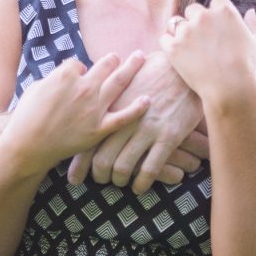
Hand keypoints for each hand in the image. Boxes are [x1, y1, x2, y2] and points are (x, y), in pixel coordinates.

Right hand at [0, 52, 147, 176]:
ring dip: (131, 68)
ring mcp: (94, 108)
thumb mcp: (36, 88)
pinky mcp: (100, 128)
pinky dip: (138, 108)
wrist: (28, 145)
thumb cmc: (26, 117)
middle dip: (113, 59)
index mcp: (66, 75)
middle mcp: (84, 87)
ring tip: (140, 58)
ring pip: (119, 83)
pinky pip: (124, 117)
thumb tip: (66, 77)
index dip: (78, 69)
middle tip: (119, 56)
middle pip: (105, 65)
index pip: (79, 63)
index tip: (78, 74)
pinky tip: (147, 100)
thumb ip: (55, 79)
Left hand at [65, 51, 202, 193]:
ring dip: (119, 180)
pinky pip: (150, 168)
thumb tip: (84, 107)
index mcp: (110, 108)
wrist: (180, 68)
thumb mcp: (120, 82)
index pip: (88, 141)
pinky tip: (140, 187)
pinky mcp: (167, 136)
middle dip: (99, 176)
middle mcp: (124, 121)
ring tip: (119, 182)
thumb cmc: (148, 73)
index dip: (79, 163)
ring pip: (124, 167)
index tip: (74, 177)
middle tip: (100, 180)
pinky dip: (142, 182)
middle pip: (102, 159)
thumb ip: (103, 97)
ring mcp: (146, 129)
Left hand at [159, 0, 255, 103]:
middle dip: (196, 21)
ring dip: (182, 32)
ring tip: (190, 49)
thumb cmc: (249, 68)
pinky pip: (164, 38)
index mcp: (224, 11)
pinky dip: (169, 45)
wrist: (232, 89)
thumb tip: (250, 11)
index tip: (218, 30)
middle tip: (203, 41)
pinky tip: (179, 54)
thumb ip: (255, 25)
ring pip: (177, 23)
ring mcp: (186, 31)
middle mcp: (203, 16)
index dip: (216, 16)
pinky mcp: (173, 46)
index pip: (215, 3)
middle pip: (193, 10)